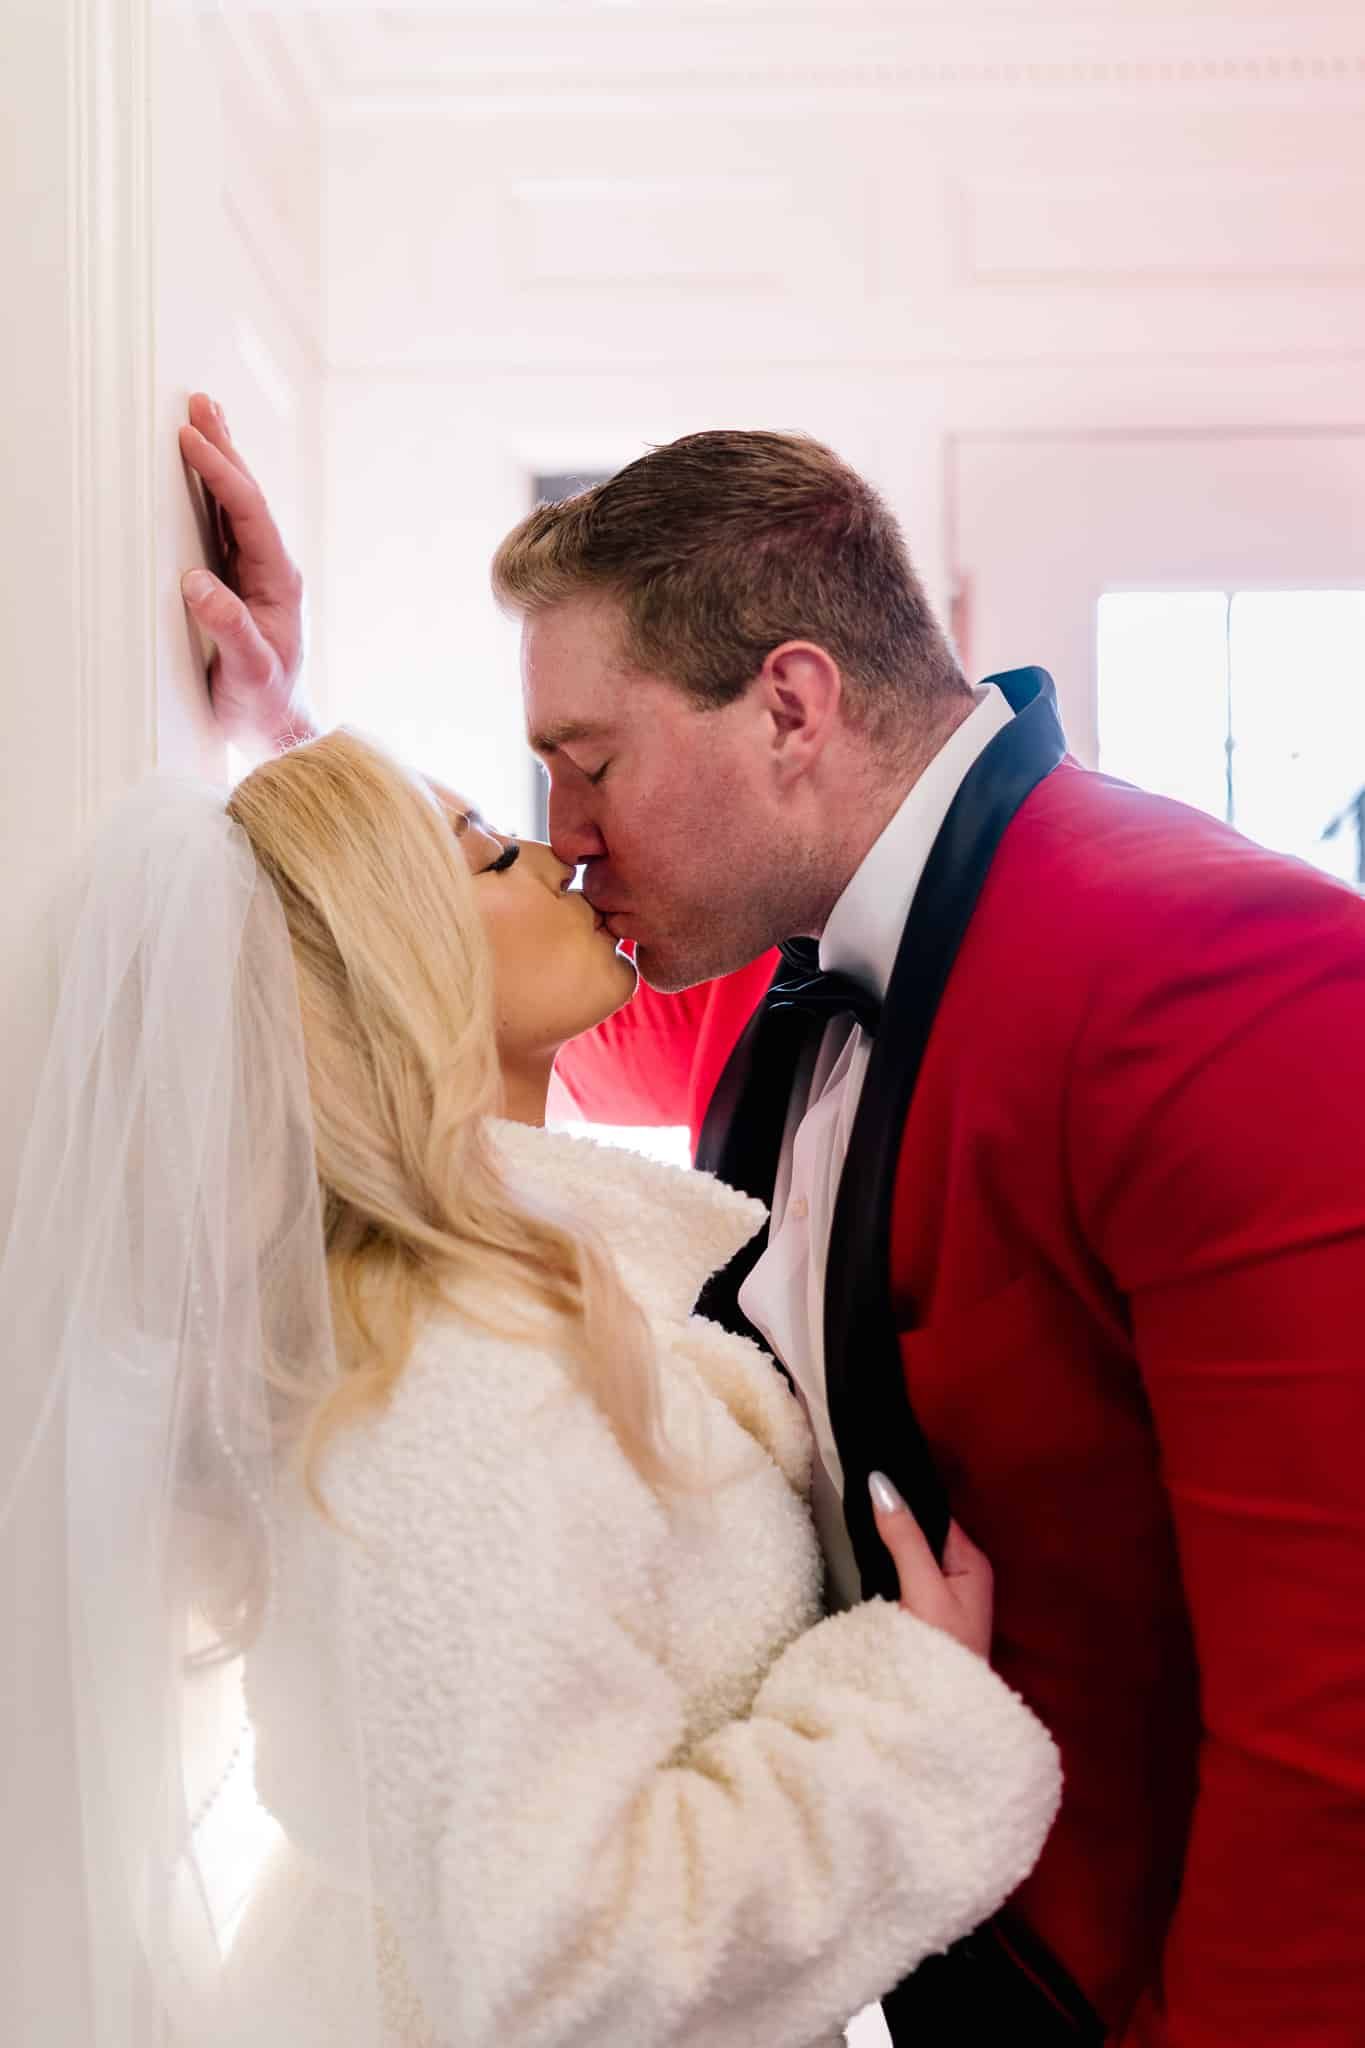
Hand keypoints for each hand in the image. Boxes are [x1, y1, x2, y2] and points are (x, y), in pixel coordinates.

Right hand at [178, 393, 317, 756]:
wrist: (277, 726)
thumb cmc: (266, 701)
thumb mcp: (250, 670)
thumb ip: (228, 627)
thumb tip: (198, 583)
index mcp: (279, 580)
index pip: (249, 513)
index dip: (221, 474)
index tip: (192, 441)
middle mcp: (272, 569)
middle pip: (246, 497)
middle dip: (224, 448)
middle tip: (200, 405)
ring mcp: (257, 574)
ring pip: (236, 506)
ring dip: (221, 461)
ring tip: (203, 419)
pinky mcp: (240, 583)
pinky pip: (225, 526)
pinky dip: (212, 493)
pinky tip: (203, 473)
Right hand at [868, 1472, 993, 1658]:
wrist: (942, 1716)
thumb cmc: (943, 1652)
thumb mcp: (923, 1589)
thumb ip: (904, 1539)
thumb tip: (882, 1484)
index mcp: (973, 1563)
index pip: (935, 1515)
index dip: (906, 1497)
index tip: (870, 1475)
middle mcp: (963, 1576)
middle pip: (923, 1534)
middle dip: (894, 1520)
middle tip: (855, 1495)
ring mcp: (945, 1598)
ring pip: (911, 1557)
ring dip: (889, 1546)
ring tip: (855, 1522)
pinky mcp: (926, 1616)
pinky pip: (904, 1578)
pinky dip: (887, 1569)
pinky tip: (866, 1562)